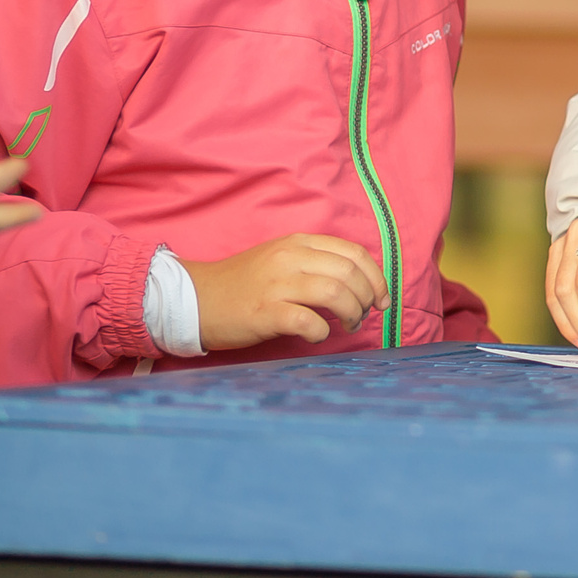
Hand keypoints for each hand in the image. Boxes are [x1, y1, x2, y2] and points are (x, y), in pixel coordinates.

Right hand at [182, 234, 386, 351]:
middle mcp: (290, 258)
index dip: (376, 277)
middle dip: (367, 298)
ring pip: (336, 294)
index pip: (354, 253)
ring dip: (352, 314)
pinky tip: (317, 335)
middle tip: (363, 315)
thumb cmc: (244, 284)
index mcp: (298, 242)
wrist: (195, 299)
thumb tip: (360, 283)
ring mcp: (278, 285)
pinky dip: (322, 332)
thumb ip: (316, 263)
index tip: (381, 298)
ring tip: (347, 326)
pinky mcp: (266, 313)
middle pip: (350, 274)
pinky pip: (309, 322)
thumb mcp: (281, 259)